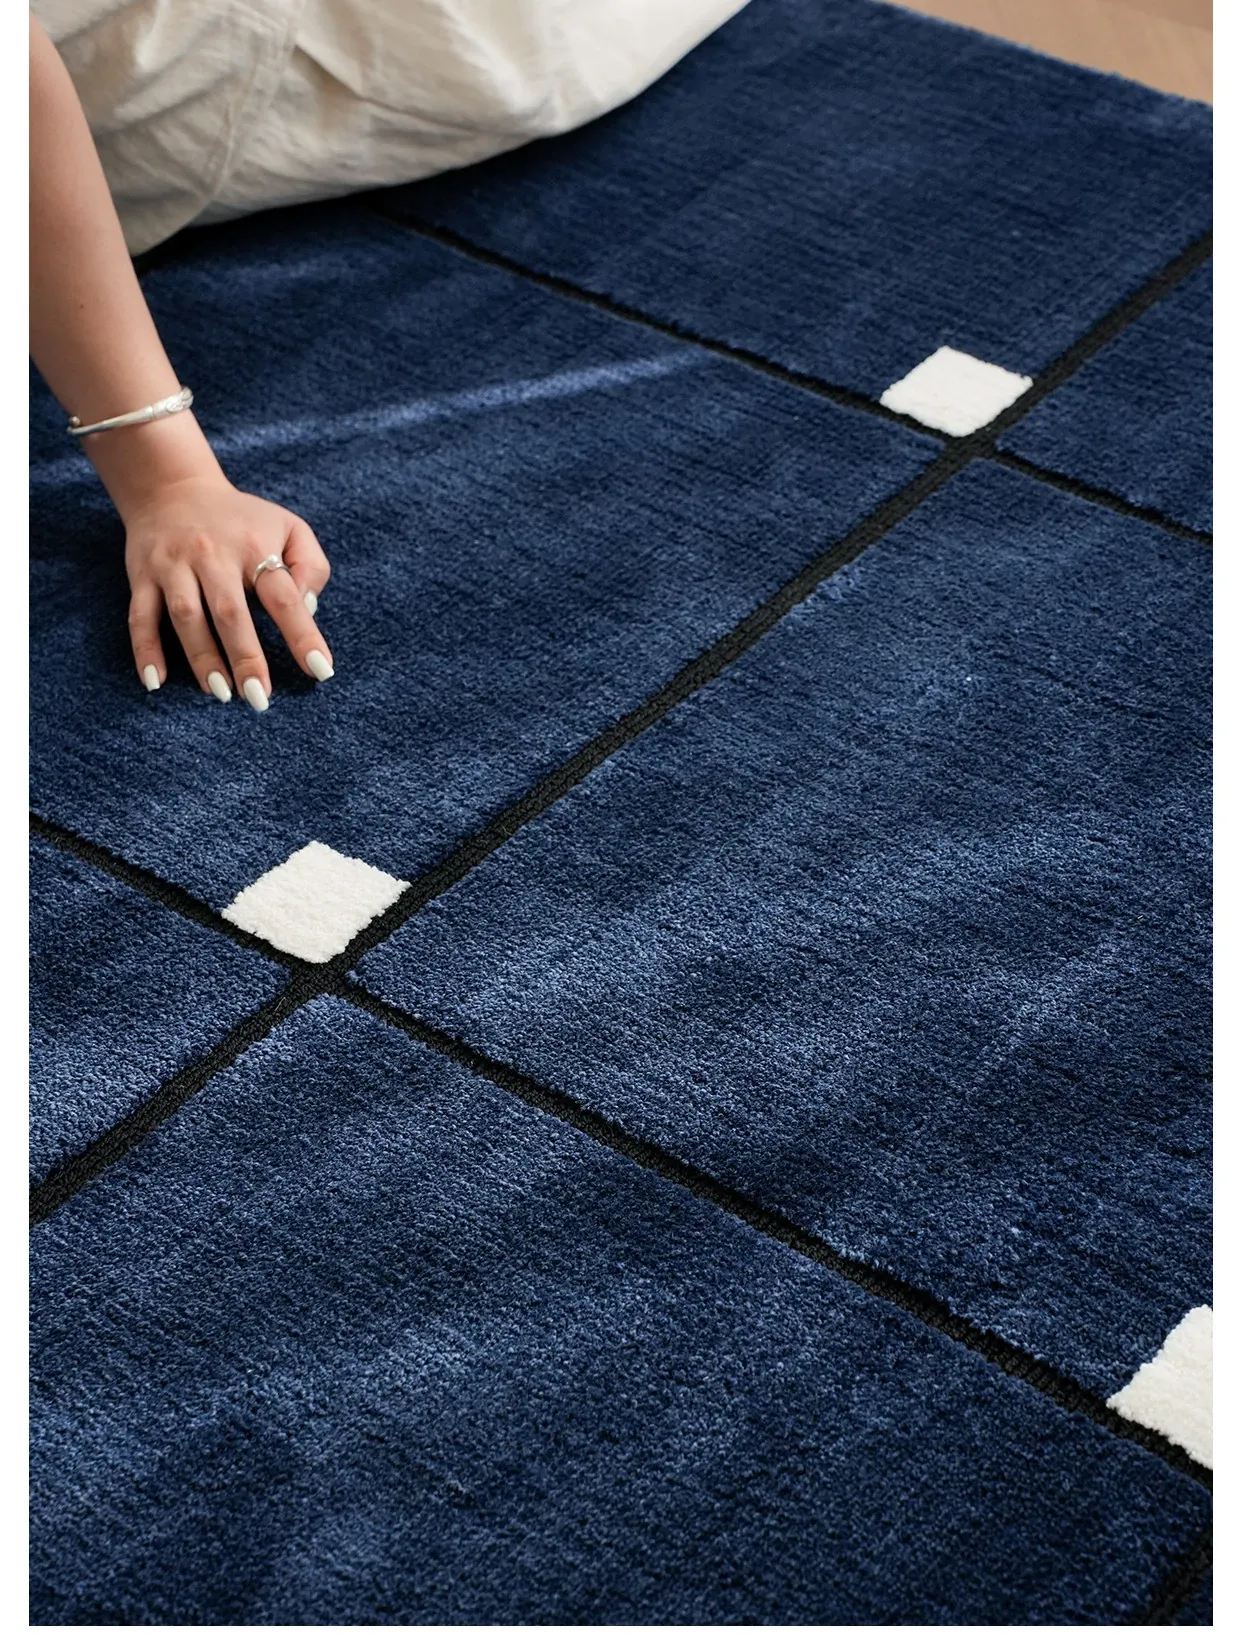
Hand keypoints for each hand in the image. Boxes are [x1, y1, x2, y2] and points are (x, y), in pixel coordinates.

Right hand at [123, 472, 332, 709]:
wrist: (173, 487)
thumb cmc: (243, 521)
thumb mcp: (289, 527)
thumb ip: (310, 566)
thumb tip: (308, 610)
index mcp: (255, 547)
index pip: (284, 597)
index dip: (303, 634)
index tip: (320, 670)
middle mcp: (213, 556)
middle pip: (230, 612)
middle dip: (246, 657)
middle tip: (259, 698)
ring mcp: (174, 565)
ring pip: (185, 616)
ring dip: (202, 658)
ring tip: (220, 694)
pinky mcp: (142, 575)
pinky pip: (140, 616)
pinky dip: (145, 649)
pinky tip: (156, 681)